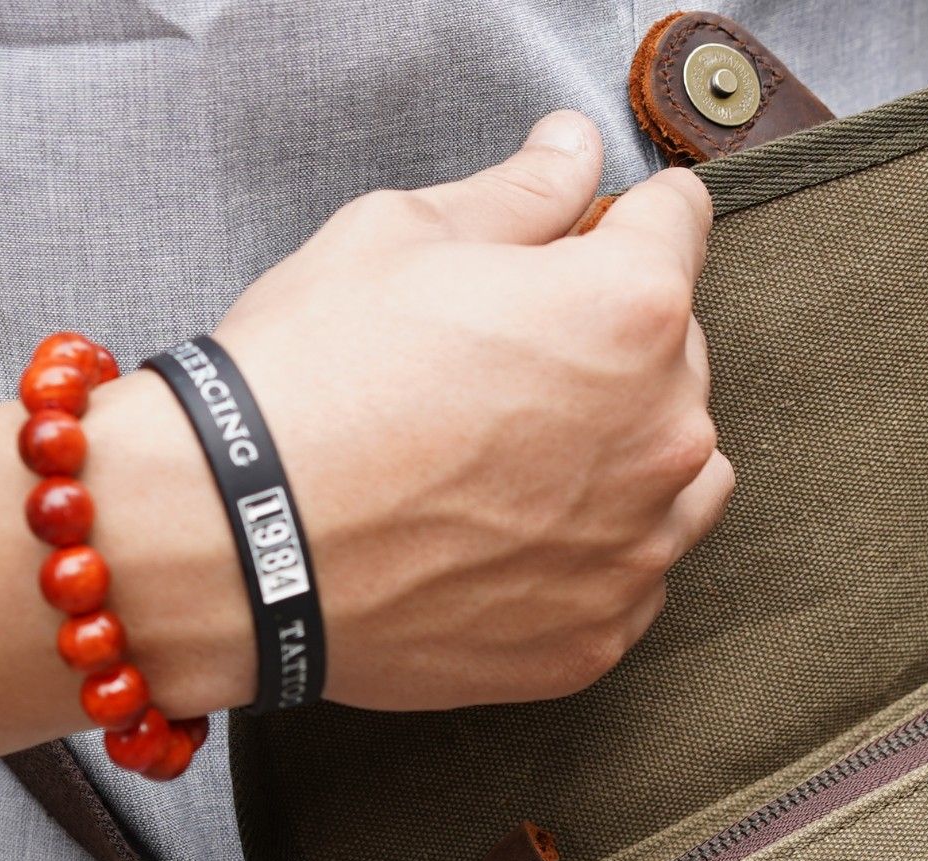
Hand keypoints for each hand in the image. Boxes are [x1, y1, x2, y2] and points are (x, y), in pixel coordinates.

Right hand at [97, 112, 730, 717]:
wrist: (243, 540)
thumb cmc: (312, 379)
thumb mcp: (402, 238)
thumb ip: (520, 197)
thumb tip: (574, 154)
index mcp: (630, 313)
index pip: (680, 228)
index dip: (630, 218)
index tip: (596, 231)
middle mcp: (664, 436)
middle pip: (680, 358)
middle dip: (619, 343)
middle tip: (514, 356)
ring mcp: (638, 550)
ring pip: (684, 476)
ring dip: (631, 450)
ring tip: (529, 450)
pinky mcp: (600, 637)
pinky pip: (633, 576)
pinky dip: (594, 550)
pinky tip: (514, 533)